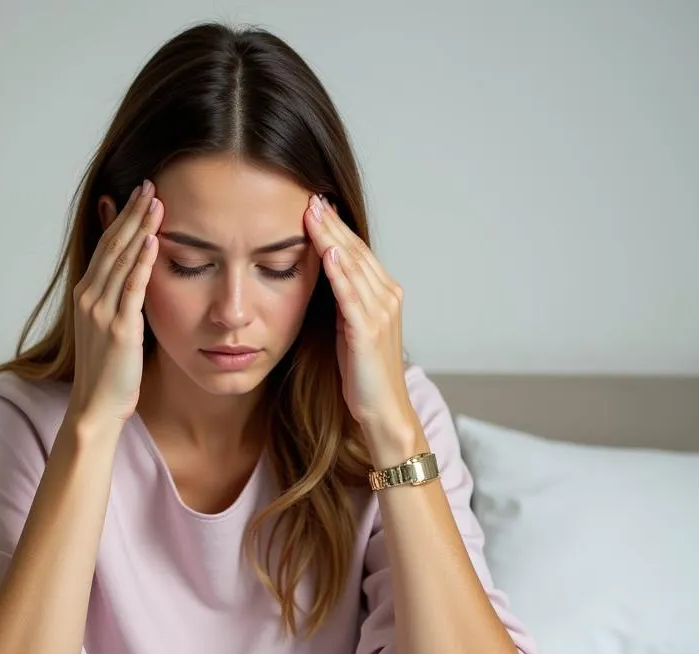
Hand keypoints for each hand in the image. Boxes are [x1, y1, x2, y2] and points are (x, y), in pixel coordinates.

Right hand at [67, 179, 164, 429]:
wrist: (96, 406)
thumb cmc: (109, 373)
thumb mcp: (111, 329)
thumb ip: (121, 301)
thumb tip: (137, 279)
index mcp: (87, 295)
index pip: (105, 247)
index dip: (122, 219)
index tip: (138, 195)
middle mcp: (90, 298)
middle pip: (112, 245)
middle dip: (131, 213)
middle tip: (150, 185)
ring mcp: (102, 312)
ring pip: (121, 260)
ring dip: (139, 229)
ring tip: (155, 201)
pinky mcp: (119, 329)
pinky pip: (131, 289)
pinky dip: (142, 263)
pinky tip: (153, 241)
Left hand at [303, 194, 413, 431]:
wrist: (382, 411)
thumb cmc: (363, 376)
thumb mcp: (350, 331)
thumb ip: (343, 303)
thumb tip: (325, 277)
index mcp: (384, 296)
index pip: (358, 253)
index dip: (337, 228)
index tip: (316, 206)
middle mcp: (387, 299)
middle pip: (357, 252)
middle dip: (333, 224)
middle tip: (311, 197)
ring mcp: (381, 314)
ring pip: (354, 267)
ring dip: (332, 239)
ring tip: (313, 214)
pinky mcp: (369, 331)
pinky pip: (352, 295)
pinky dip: (340, 272)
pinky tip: (329, 253)